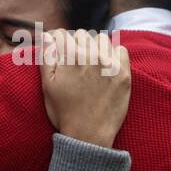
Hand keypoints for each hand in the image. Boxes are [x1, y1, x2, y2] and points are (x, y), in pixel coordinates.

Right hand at [39, 29, 131, 148]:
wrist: (88, 136)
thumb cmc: (64, 112)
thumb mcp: (47, 85)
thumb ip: (47, 57)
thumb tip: (48, 36)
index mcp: (69, 58)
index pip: (62, 34)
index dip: (57, 42)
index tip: (59, 51)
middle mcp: (90, 56)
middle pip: (81, 34)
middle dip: (75, 44)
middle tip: (74, 62)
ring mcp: (109, 64)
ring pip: (101, 39)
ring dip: (94, 46)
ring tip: (90, 63)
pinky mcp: (124, 74)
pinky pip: (120, 50)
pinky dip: (113, 54)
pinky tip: (106, 67)